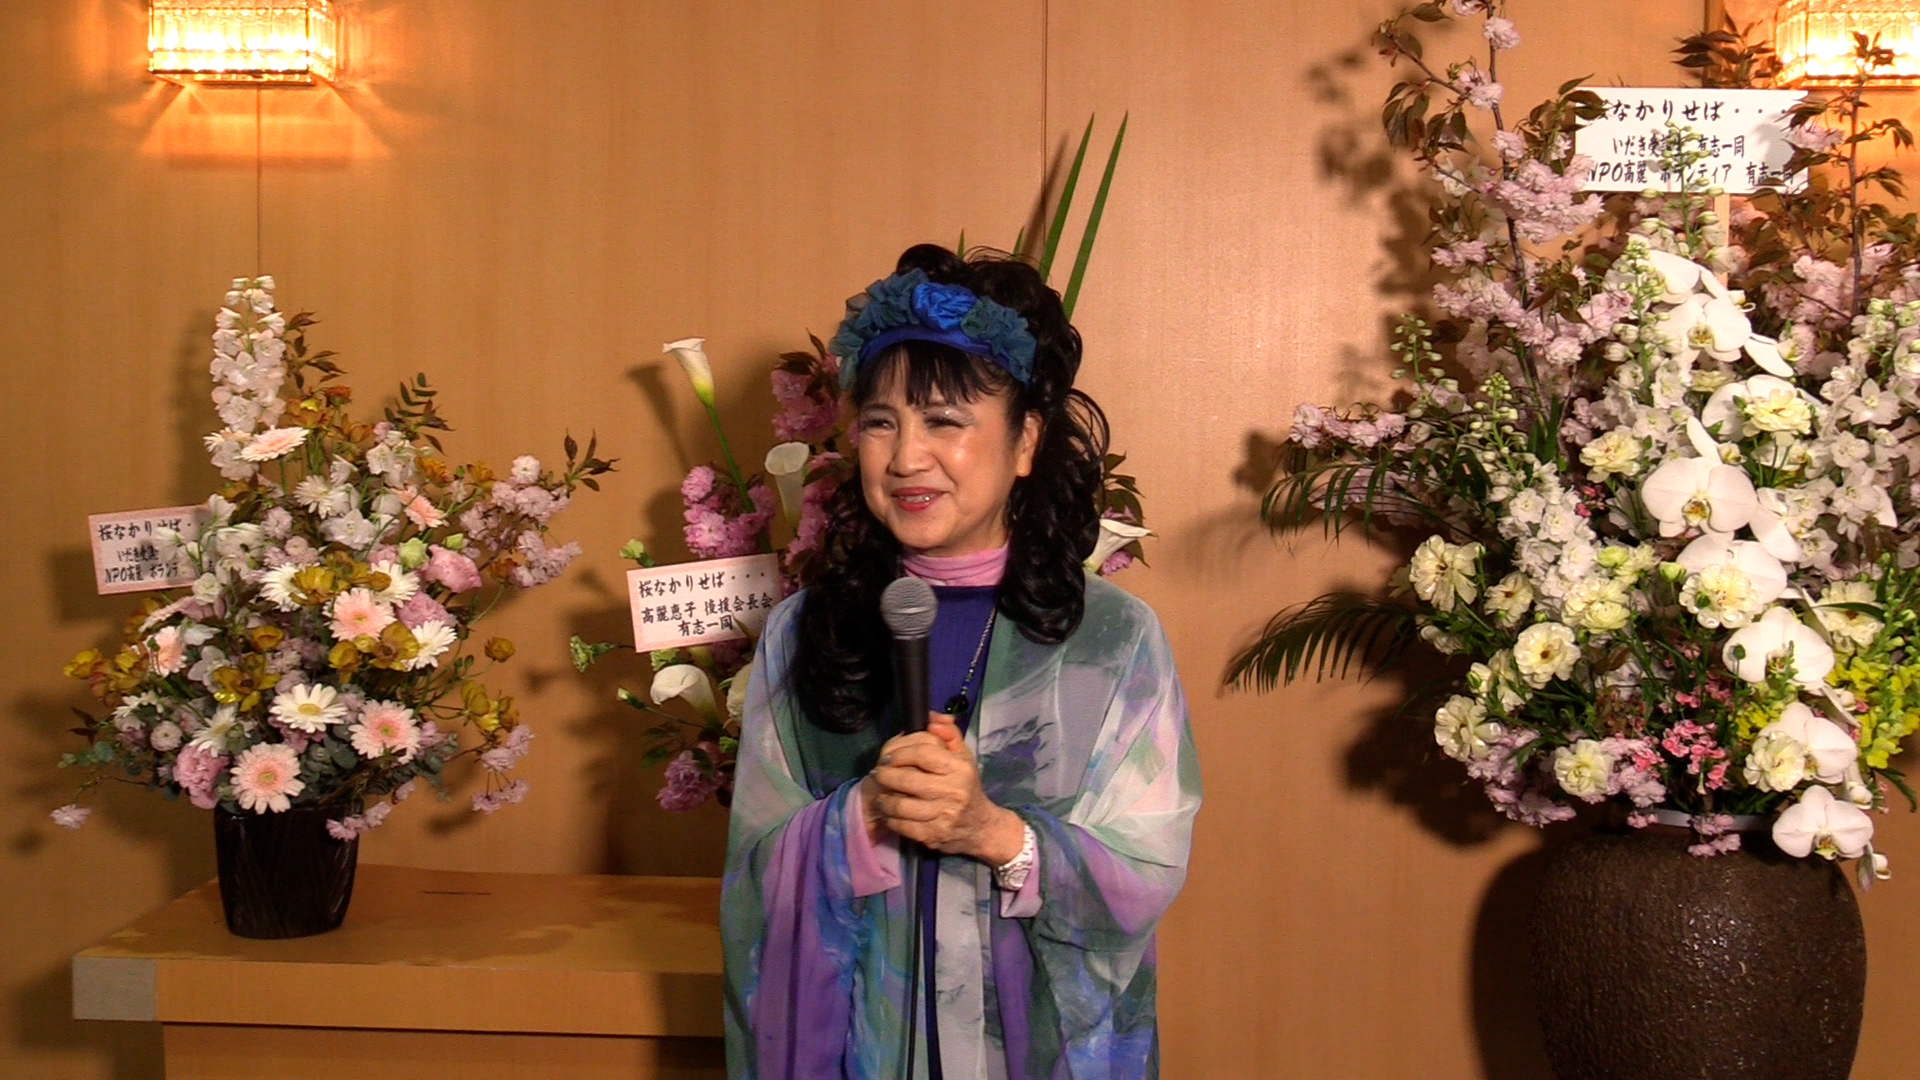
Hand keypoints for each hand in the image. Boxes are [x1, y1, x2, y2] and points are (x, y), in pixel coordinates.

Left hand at [863, 711, 1024, 864]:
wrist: (980, 826)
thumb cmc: (966, 786)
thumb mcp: (963, 756)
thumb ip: (948, 733)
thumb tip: (930, 718)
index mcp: (959, 768)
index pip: (923, 753)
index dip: (900, 752)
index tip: (888, 756)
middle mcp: (952, 791)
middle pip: (907, 780)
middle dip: (885, 775)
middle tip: (879, 773)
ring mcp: (942, 816)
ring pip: (900, 805)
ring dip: (884, 798)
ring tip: (882, 794)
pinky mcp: (932, 835)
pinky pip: (901, 825)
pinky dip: (890, 818)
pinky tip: (890, 812)